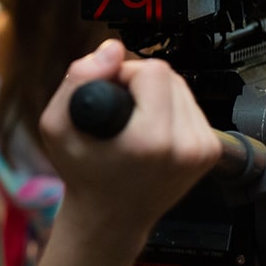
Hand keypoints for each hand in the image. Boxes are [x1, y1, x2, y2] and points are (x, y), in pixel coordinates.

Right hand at [35, 39, 221, 265]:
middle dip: (140, 82)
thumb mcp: (57, 125)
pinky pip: (190, 106)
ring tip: (134, 121)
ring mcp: (200, 150)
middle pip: (169, 75)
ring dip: (156, 94)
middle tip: (121, 109)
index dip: (123, 74)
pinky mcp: (208, 151)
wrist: (111, 216)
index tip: (111, 94)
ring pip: (181, 87)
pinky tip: (150, 130)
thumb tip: (112, 48)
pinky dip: (168, 110)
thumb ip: (79, 78)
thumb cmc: (84, 173)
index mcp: (150, 140)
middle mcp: (183, 146)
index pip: (152, 70)